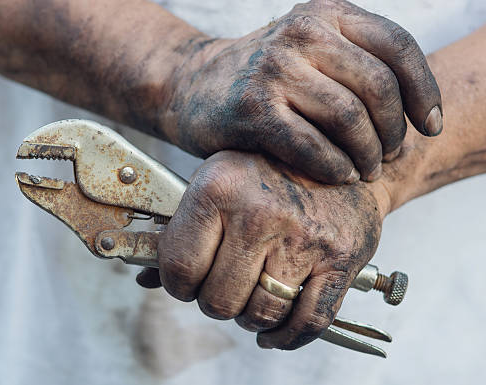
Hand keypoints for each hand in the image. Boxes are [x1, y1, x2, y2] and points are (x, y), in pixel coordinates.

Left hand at [136, 151, 387, 348]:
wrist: (336, 149)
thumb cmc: (267, 170)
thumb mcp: (216, 180)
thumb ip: (181, 229)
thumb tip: (145, 278)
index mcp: (218, 189)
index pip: (179, 267)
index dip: (177, 285)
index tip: (186, 284)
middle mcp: (260, 213)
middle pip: (220, 299)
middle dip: (216, 302)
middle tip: (223, 289)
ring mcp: (303, 237)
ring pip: (262, 314)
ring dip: (250, 318)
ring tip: (250, 300)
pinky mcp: (340, 257)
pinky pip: (309, 321)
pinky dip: (287, 336)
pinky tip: (274, 332)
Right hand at [165, 0, 441, 183]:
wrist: (194, 85)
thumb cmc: (267, 77)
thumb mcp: (313, 49)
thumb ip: (360, 63)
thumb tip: (422, 110)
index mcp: (327, 12)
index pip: (398, 47)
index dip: (425, 91)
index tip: (431, 126)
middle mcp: (303, 31)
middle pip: (379, 86)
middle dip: (394, 131)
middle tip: (390, 155)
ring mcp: (276, 68)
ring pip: (349, 117)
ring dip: (367, 154)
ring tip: (366, 170)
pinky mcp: (253, 108)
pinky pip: (312, 145)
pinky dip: (334, 167)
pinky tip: (340, 175)